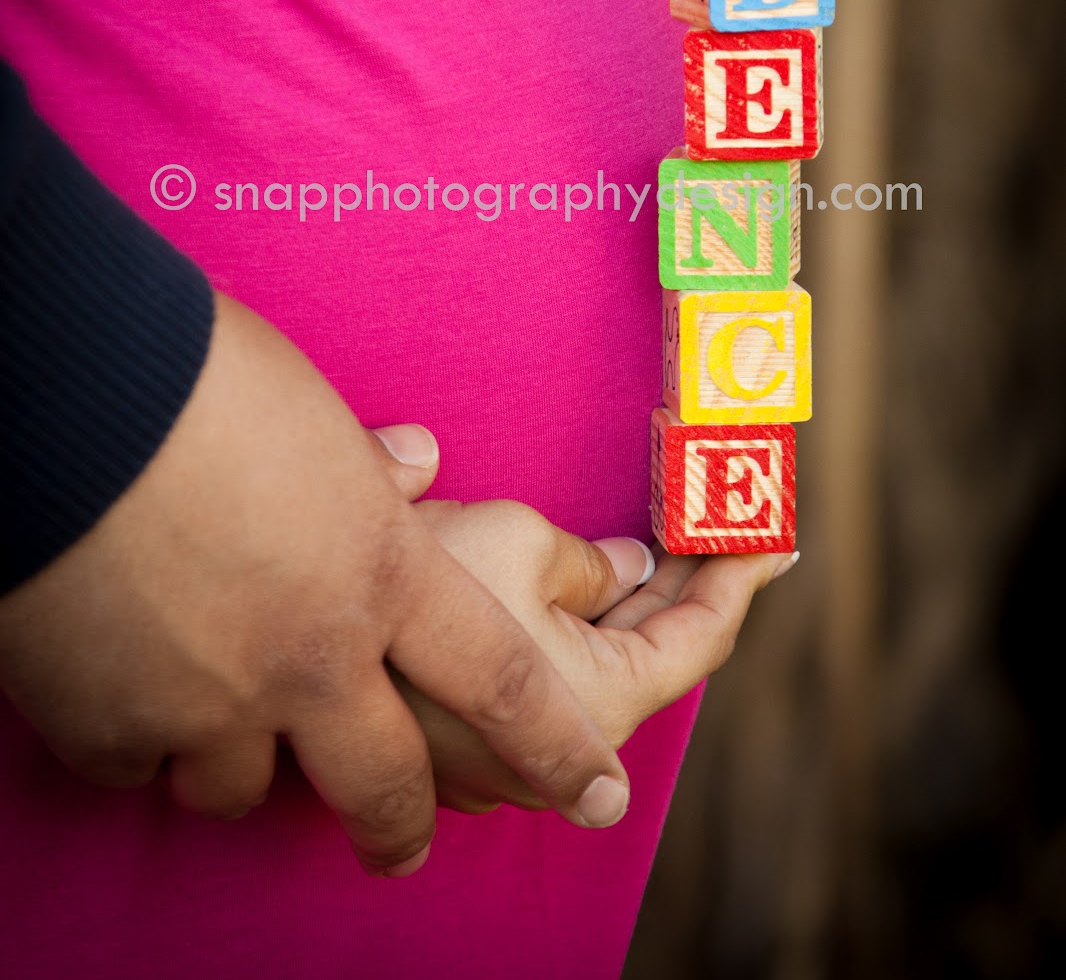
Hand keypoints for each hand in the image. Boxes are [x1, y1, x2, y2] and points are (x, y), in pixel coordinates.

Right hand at [0, 294, 632, 874]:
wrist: (77, 399)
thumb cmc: (208, 382)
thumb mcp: (321, 419)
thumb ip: (374, 468)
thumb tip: (414, 464)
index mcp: (387, 575)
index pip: (504, 683)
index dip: (557, 747)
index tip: (597, 792)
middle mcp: (314, 658)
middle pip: (384, 785)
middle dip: (399, 827)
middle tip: (398, 842)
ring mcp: (212, 702)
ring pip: (244, 789)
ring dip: (244, 758)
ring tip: (225, 716)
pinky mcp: (114, 722)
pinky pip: (141, 763)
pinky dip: (144, 732)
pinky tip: (131, 679)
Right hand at [391, 495, 792, 812]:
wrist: (288, 609)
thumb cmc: (418, 579)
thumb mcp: (522, 541)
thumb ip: (590, 562)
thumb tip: (627, 567)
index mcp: (597, 707)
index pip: (700, 639)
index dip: (739, 577)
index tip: (772, 536)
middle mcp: (556, 748)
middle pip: (647, 648)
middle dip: (680, 576)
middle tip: (714, 514)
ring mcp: (502, 747)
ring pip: (588, 658)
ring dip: (618, 595)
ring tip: (652, 526)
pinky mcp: (451, 729)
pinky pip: (534, 670)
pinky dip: (562, 613)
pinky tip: (570, 565)